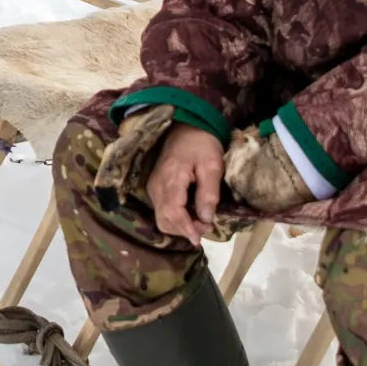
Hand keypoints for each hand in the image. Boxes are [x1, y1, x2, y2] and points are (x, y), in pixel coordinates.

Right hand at [148, 124, 224, 245]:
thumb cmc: (202, 144)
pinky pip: (161, 209)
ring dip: (179, 225)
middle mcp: (157, 184)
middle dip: (184, 229)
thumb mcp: (212, 166)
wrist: (186, 126)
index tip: (200, 239)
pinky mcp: (155, 186)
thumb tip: (206, 219)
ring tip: (200, 221)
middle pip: (163, 219)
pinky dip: (174, 218)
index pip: (173, 212)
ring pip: (160, 217)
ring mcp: (153, 185)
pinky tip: (190, 214)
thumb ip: (208, 193)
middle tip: (206, 226)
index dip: (186, 229)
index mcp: (171, 178)